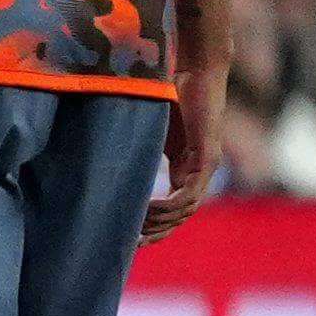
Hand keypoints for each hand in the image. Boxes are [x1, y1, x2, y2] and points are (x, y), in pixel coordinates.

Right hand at [143, 56, 225, 240]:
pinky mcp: (207, 158)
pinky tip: (147, 208)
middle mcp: (199, 172)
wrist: (198, 71)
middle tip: (132, 244)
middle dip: (157, 232)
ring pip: (184, 209)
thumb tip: (108, 154)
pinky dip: (168, 205)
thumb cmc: (173, 92)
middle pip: (180, 216)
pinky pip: (188, 194)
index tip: (131, 235)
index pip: (174, 207)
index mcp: (186, 167)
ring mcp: (205, 167)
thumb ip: (140, 146)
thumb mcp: (153, 128)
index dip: (154, 223)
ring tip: (134, 226)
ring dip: (159, 221)